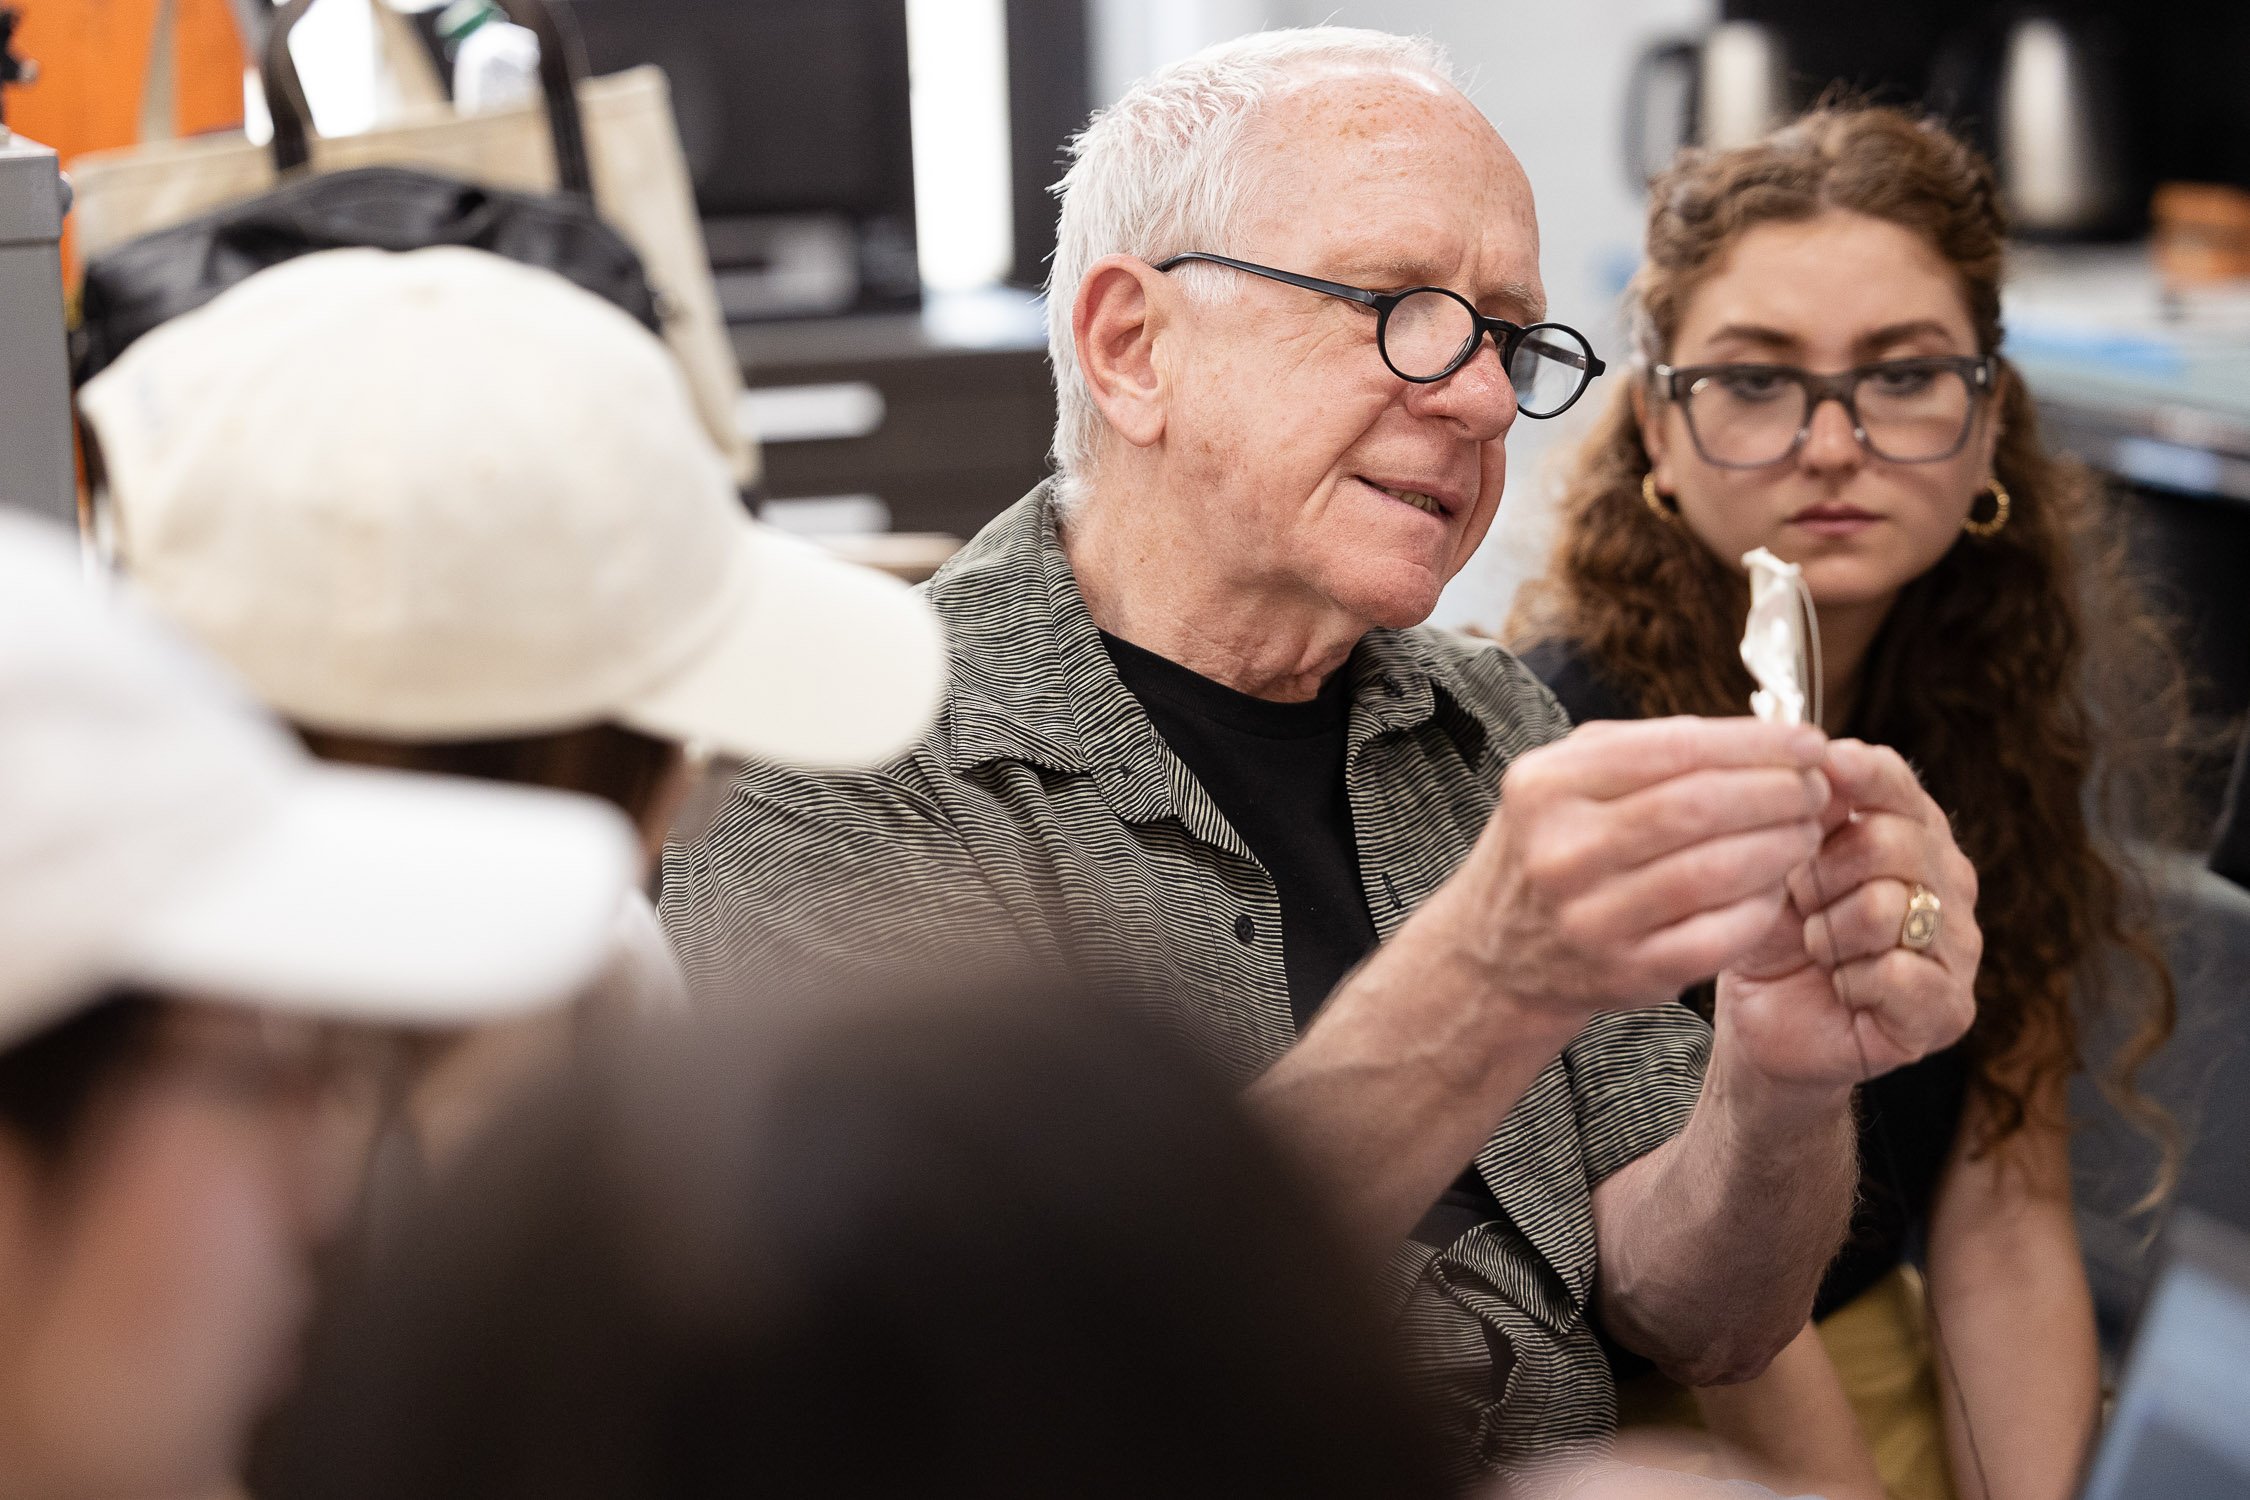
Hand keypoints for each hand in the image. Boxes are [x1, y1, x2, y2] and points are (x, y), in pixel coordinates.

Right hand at [1439, 715, 1830, 1034]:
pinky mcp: (1625, 972)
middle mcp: (1561, 850)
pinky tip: (1777, 887)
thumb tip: (1762, 737)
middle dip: (1778, 792)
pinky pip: (1719, 935)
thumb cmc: (1550, 849)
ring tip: (1806, 831)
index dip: (1755, 744)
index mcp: (1548, 785)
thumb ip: (1648, 750)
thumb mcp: (1565, 782)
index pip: (1674, 749)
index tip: (1809, 741)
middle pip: (1700, 807)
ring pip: (1717, 872)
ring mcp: (1591, 917)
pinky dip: (1762, 906)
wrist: (1494, 955)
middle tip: (1817, 788)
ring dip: (1781, 847)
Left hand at [1716, 739, 1979, 1094]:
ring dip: (1828, 934)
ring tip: (1820, 950)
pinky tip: (1842, 988)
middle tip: (1803, 904)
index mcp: (1911, 834)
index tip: (1821, 769)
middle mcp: (1949, 883)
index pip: (1895, 783)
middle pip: (1888, 843)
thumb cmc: (1775, 936)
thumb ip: (1808, 816)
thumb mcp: (1777, 866)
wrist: (1765, 1022)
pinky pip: (1897, 974)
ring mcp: (1958, 947)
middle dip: (1820, 875)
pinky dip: (1851, 981)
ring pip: (1886, 909)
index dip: (1855, 775)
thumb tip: (1822, 760)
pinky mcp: (1949, 1009)